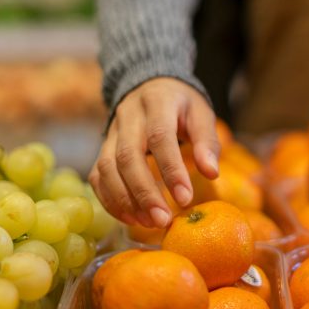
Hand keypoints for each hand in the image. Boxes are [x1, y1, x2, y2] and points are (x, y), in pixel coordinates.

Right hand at [89, 77, 219, 227]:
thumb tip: (211, 173)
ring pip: (106, 167)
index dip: (171, 170)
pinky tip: (130, 218)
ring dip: (125, 200)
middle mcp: (128, 115)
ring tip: (148, 222)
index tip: (185, 198)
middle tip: (163, 220)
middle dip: (144, 192)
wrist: (150, 85)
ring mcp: (111, 131)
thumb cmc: (181, 105)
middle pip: (128, 156)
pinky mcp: (102, 147)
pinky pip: (96, 176)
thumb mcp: (201, 113)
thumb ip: (207, 141)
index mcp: (157, 101)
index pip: (159, 137)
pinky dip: (110, 200)